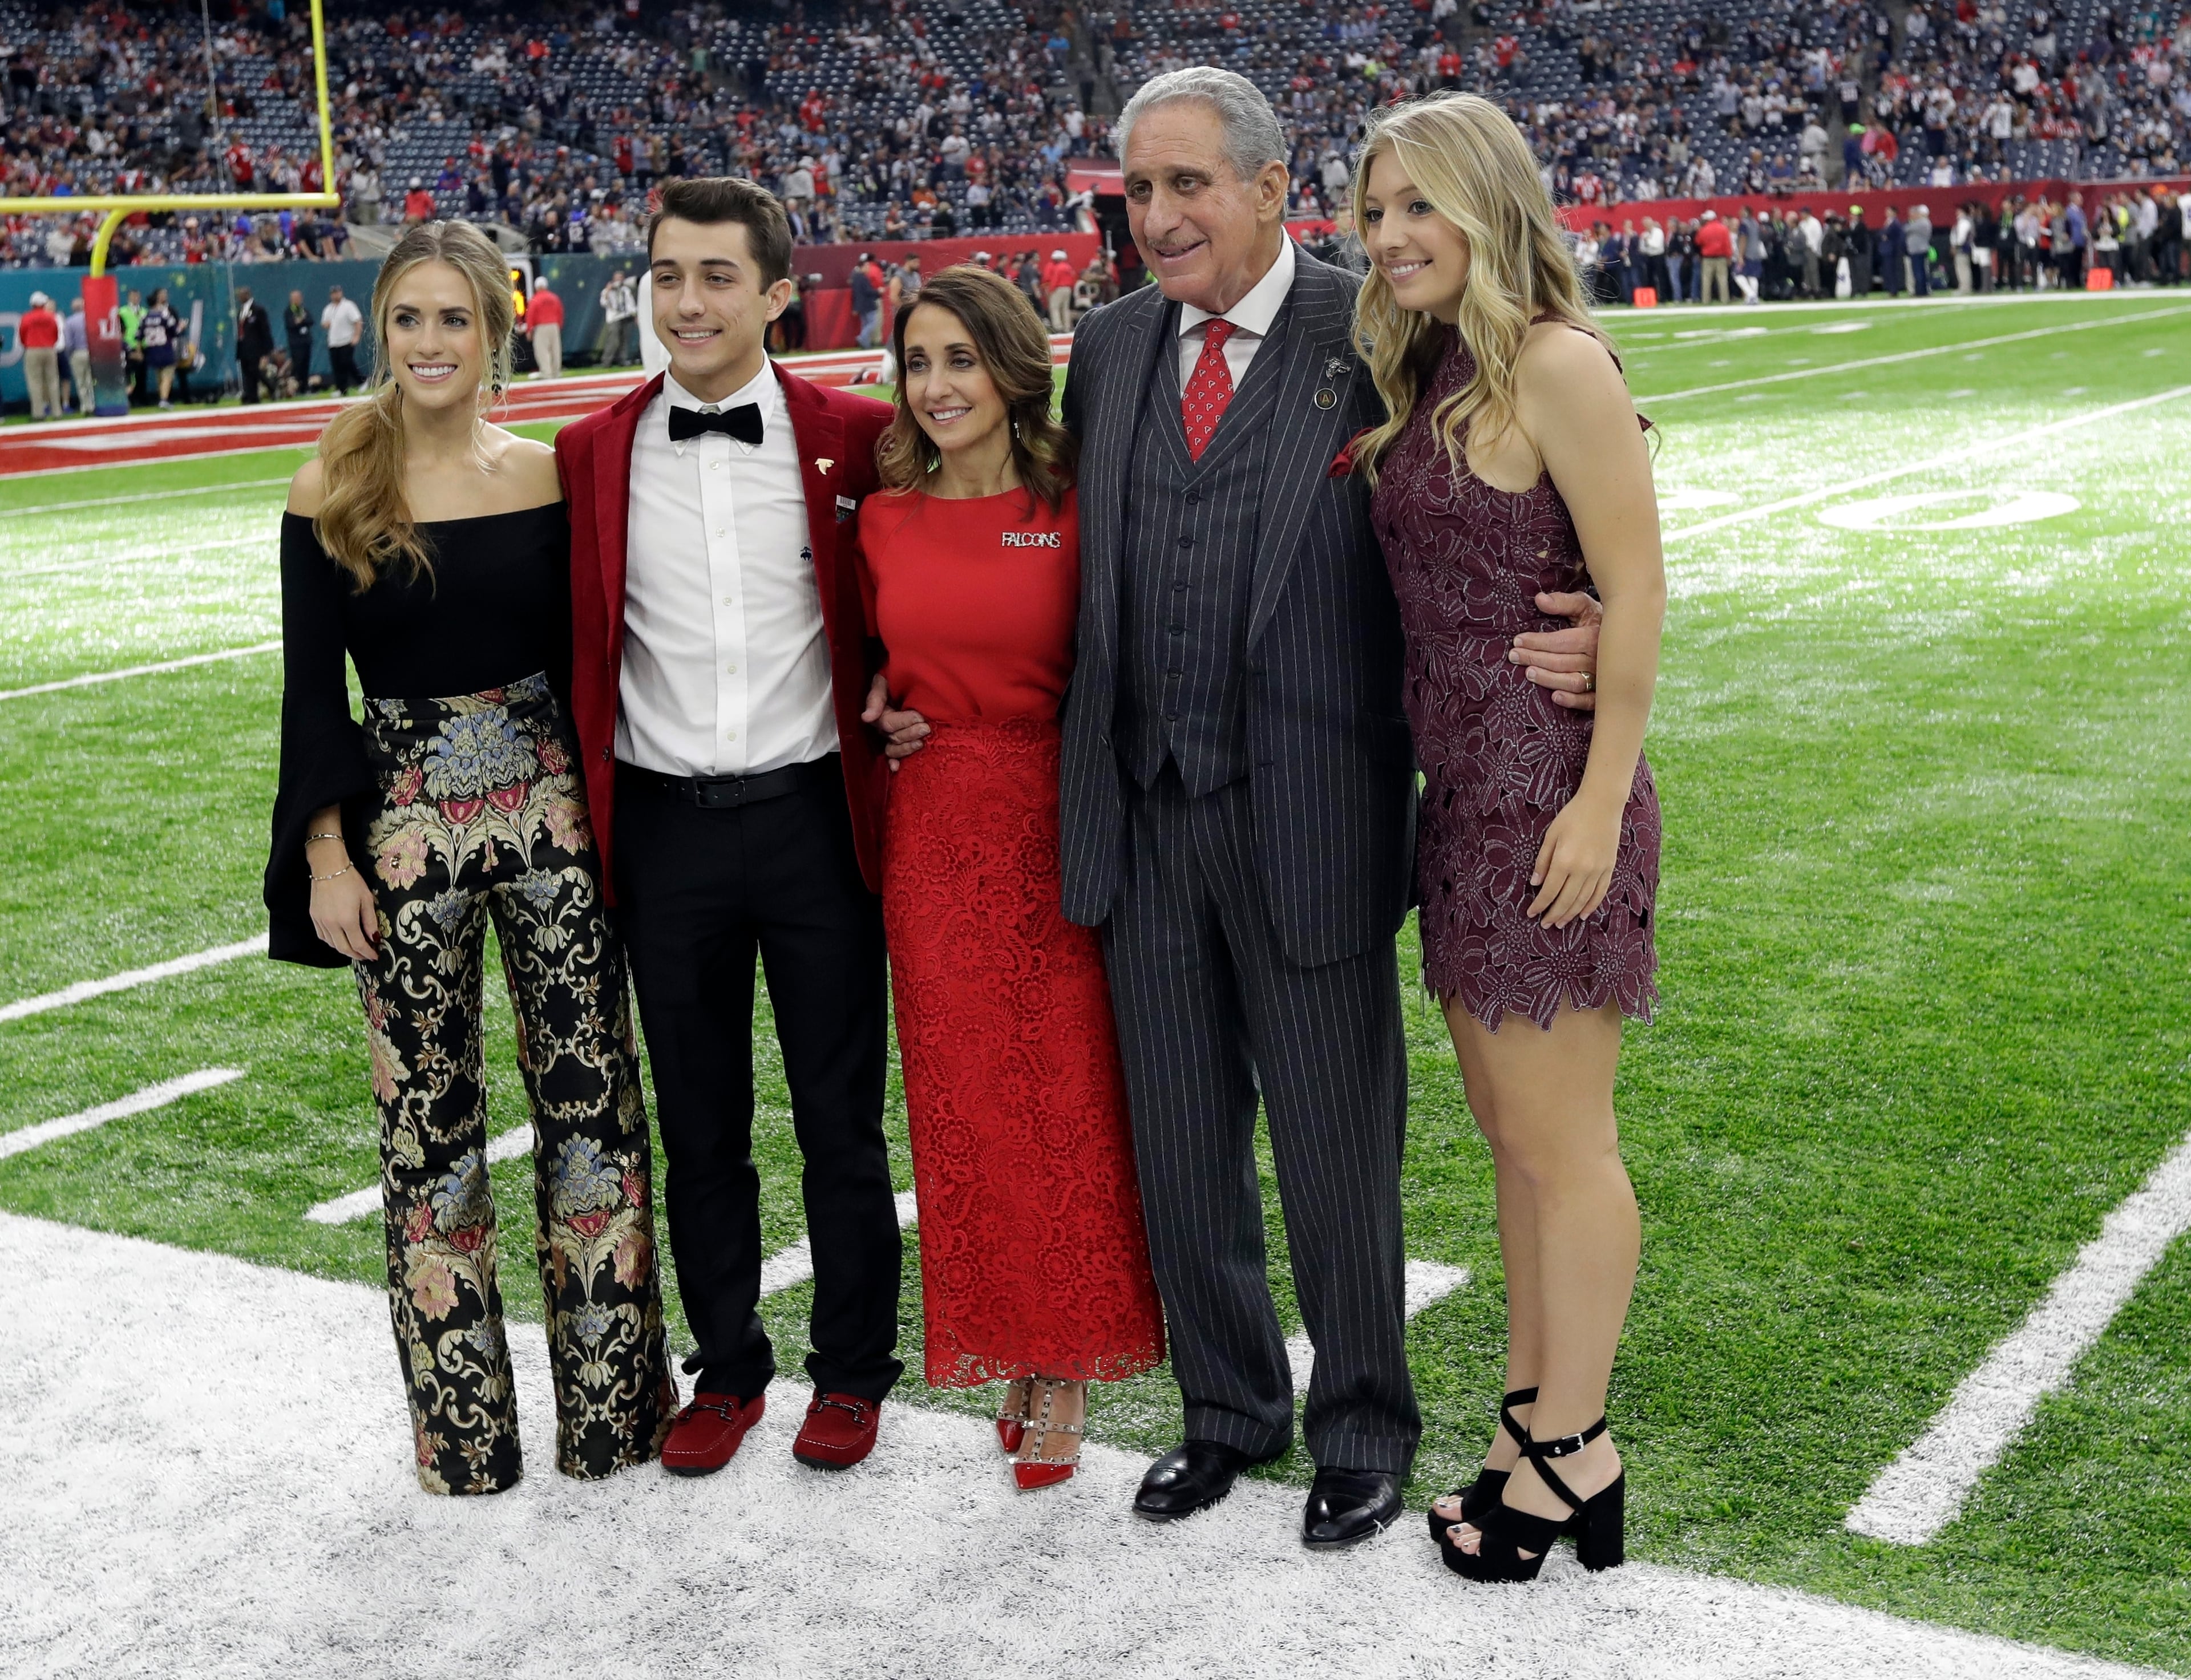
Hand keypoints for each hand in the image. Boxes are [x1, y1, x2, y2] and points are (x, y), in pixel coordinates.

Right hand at [308, 845, 380, 961]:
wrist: (328, 867)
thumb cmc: (351, 880)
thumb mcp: (367, 899)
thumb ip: (370, 921)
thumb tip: (374, 938)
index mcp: (347, 920)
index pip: (358, 944)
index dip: (367, 953)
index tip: (374, 956)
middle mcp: (331, 924)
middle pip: (344, 949)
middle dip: (356, 955)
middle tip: (366, 956)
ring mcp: (321, 921)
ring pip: (332, 944)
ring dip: (344, 949)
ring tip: (355, 948)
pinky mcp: (313, 916)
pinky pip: (322, 936)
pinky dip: (332, 942)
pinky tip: (340, 939)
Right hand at [860, 673, 929, 769]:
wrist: (907, 675)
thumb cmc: (895, 676)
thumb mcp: (883, 679)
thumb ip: (876, 696)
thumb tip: (867, 718)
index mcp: (878, 712)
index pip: (888, 722)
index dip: (903, 721)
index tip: (919, 716)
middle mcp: (882, 727)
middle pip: (892, 737)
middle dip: (909, 733)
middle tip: (925, 728)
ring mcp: (889, 736)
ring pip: (893, 748)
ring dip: (906, 748)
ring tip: (920, 743)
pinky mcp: (897, 742)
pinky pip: (892, 755)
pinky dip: (893, 762)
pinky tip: (897, 768)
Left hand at [1508, 590, 1601, 710]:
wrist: (1629, 639)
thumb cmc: (1600, 622)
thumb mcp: (1584, 606)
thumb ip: (1563, 602)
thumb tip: (1539, 599)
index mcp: (1594, 636)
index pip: (1561, 641)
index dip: (1538, 642)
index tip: (1517, 640)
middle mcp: (1599, 658)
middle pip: (1562, 662)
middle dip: (1535, 658)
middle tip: (1514, 656)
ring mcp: (1602, 677)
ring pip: (1573, 682)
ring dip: (1549, 679)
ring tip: (1528, 673)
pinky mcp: (1603, 693)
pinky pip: (1589, 701)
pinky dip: (1573, 701)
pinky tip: (1555, 697)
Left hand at [1527, 791, 1620, 929]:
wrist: (1602, 805)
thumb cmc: (1572, 816)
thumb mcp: (1551, 835)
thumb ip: (1543, 860)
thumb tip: (1535, 883)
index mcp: (1564, 861)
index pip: (1549, 892)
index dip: (1539, 905)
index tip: (1531, 913)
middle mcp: (1582, 870)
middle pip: (1566, 901)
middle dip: (1553, 915)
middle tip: (1544, 924)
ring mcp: (1598, 871)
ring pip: (1582, 901)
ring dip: (1570, 914)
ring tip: (1560, 923)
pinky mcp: (1609, 868)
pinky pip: (1600, 893)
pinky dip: (1591, 906)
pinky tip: (1583, 915)